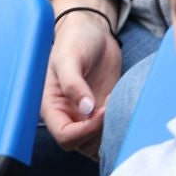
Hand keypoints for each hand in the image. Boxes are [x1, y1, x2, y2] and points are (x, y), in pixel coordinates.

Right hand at [41, 0, 121, 155]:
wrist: (92, 30)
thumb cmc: (74, 40)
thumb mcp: (68, 57)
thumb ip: (73, 83)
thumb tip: (85, 109)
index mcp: (52, 107)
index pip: (65, 136)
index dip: (85, 131)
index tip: (102, 111)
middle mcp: (68, 115)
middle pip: (82, 145)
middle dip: (100, 132)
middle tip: (113, 106)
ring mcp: (86, 116)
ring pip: (97, 143)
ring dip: (111, 131)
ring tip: (118, 104)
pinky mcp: (102, 111)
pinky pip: (109, 131)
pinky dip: (119, 125)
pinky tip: (123, 104)